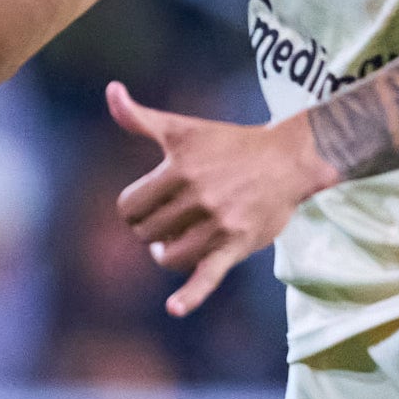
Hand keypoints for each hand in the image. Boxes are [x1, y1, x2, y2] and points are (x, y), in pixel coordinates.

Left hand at [108, 80, 332, 316]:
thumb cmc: (228, 144)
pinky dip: (190, 295)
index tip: (151, 204)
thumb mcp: (182, 128)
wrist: (288, 160)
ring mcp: (217, 223)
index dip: (134, 210)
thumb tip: (110, 91)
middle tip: (170, 219)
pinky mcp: (236, 245)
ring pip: (168, 256)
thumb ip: (139, 118)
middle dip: (152, 229)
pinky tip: (174, 308)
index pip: (129, 207)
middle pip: (145, 233)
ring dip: (168, 253)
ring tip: (177, 241)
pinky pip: (208, 276)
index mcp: (178, 169)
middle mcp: (197, 196)